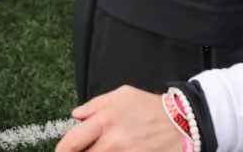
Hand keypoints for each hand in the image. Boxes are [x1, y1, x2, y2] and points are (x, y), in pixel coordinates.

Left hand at [55, 86, 184, 151]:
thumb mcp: (123, 95)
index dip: (61, 150)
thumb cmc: (149, 107)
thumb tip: (76, 115)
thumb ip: (96, 105)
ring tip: (101, 150)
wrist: (180, 123)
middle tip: (82, 150)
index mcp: (105, 121)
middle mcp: (112, 143)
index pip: (72, 142)